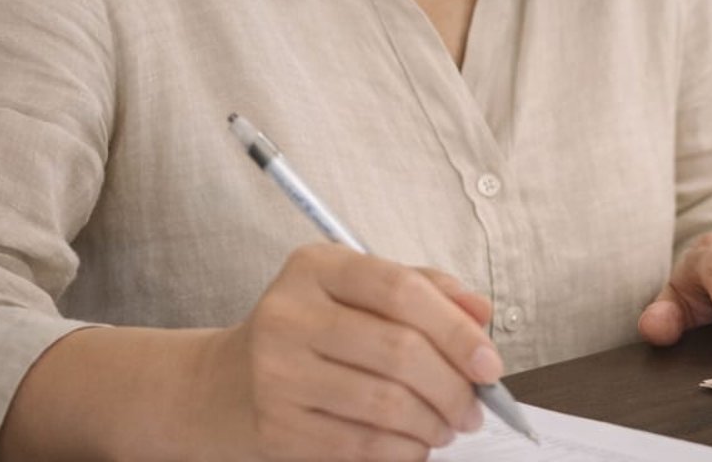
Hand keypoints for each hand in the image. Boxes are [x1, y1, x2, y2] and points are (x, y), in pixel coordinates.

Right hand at [201, 244, 502, 460]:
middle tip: (474, 406)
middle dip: (454, 387)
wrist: (222, 385)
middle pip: (400, 352)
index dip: (457, 330)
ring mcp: (277, 374)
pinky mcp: (277, 429)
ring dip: (434, 423)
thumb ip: (425, 291)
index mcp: (316, 267)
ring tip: (446, 426)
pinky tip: (414, 444)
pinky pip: (362, 446)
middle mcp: (289, 315)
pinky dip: (404, 451)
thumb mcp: (358, 291)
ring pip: (386, 405)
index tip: (489, 363)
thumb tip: (481, 315)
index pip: (402, 290)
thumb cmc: (309, 332)